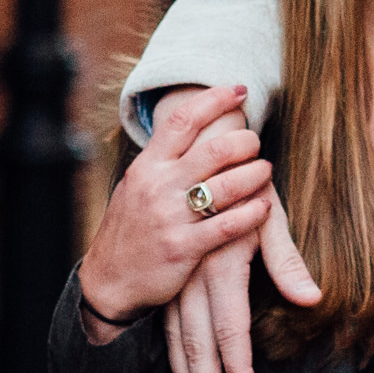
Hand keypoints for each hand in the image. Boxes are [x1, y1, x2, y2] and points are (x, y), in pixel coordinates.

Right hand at [81, 86, 274, 332]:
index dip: (215, 100)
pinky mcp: (183, 248)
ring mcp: (170, 217)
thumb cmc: (129, 231)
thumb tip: (193, 129)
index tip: (240, 91)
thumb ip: (163, 161)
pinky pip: (228, 225)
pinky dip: (253, 214)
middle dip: (246, 141)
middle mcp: (158, 186)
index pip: (183, 120)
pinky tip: (265, 207)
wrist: (108, 282)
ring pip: (227, 185)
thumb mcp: (136, 187)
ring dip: (256, 174)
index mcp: (147, 166)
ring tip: (265, 172)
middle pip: (215, 149)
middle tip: (256, 144)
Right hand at [162, 180, 317, 372]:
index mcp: (221, 263)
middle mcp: (194, 276)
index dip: (237, 368)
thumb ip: (288, 260)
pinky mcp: (172, 280)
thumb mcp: (270, 216)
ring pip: (178, 340)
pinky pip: (170, 328)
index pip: (231, 328)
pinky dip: (176, 359)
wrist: (202, 157)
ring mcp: (178, 279)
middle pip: (199, 344)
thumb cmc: (247, 189)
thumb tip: (312, 298)